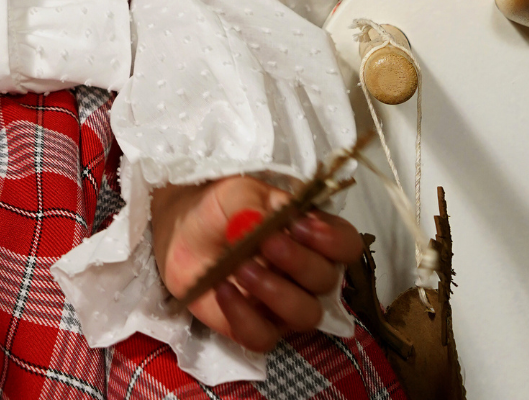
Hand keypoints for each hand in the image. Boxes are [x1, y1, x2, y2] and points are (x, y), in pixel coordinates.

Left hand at [150, 176, 361, 352]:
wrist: (181, 231)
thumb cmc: (220, 207)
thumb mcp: (234, 191)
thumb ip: (252, 201)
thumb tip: (267, 219)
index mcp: (310, 235)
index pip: (346, 245)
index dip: (333, 241)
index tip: (301, 225)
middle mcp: (305, 274)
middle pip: (325, 280)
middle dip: (298, 261)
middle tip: (266, 242)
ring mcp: (282, 305)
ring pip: (304, 315)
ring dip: (275, 292)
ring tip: (240, 267)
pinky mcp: (255, 326)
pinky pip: (263, 337)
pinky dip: (244, 317)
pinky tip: (223, 290)